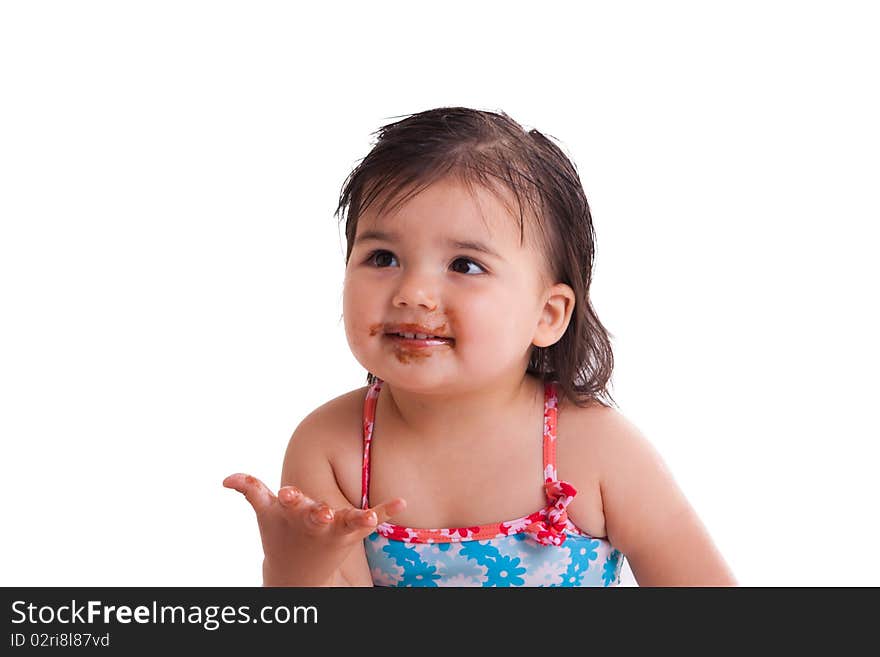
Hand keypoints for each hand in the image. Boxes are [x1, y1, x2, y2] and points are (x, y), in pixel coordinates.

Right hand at [222, 472, 405, 585]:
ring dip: (359, 520)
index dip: (289, 498)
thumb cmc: (281, 531)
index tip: (287, 494)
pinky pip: (372, 519)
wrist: (296, 570)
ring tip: (372, 517)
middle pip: (316, 516)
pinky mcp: (351, 532)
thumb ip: (251, 490)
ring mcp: (334, 528)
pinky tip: (402, 500)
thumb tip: (226, 478)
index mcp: (292, 512)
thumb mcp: (265, 512)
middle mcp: (314, 521)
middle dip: (318, 513)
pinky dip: (387, 511)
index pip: (289, 503)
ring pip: (347, 522)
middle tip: (323, 512)